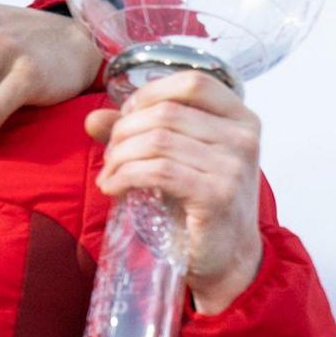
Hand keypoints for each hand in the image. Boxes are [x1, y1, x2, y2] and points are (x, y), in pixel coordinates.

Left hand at [86, 72, 264, 312]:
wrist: (226, 255)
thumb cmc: (198, 201)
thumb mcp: (173, 156)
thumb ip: (136, 131)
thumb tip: (92, 117)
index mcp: (240, 117)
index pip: (192, 81)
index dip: (149, 93)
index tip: (127, 117)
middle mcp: (244, 137)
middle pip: (165, 112)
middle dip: (124, 131)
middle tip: (110, 155)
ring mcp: (234, 166)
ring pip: (157, 140)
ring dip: (119, 157)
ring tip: (109, 174)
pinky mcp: (217, 195)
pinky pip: (157, 171)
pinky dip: (124, 176)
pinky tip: (113, 188)